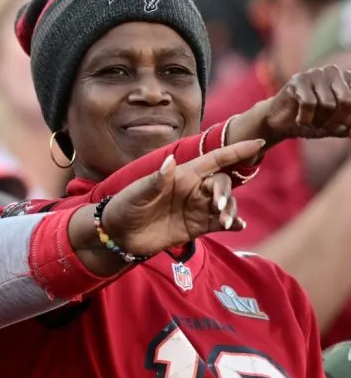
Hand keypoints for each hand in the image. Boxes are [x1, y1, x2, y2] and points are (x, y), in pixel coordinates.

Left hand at [100, 139, 265, 255]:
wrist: (118, 234)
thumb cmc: (125, 206)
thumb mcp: (137, 193)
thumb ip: (156, 181)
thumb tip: (170, 162)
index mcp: (182, 174)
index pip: (214, 159)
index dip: (236, 150)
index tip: (258, 143)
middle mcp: (194, 189)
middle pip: (222, 183)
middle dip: (225, 191)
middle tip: (218, 206)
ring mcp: (196, 208)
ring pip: (225, 204)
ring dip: (230, 210)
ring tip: (225, 221)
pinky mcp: (196, 227)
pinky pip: (220, 223)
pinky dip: (232, 224)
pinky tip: (237, 227)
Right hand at [233, 65, 350, 145]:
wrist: (280, 122)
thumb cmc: (313, 121)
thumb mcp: (336, 126)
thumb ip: (349, 126)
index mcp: (349, 80)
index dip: (349, 120)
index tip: (342, 128)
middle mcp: (334, 72)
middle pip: (346, 100)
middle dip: (337, 121)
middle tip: (326, 129)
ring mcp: (315, 73)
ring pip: (327, 104)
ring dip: (319, 122)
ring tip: (312, 124)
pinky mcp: (297, 80)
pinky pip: (308, 104)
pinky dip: (305, 119)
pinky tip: (300, 121)